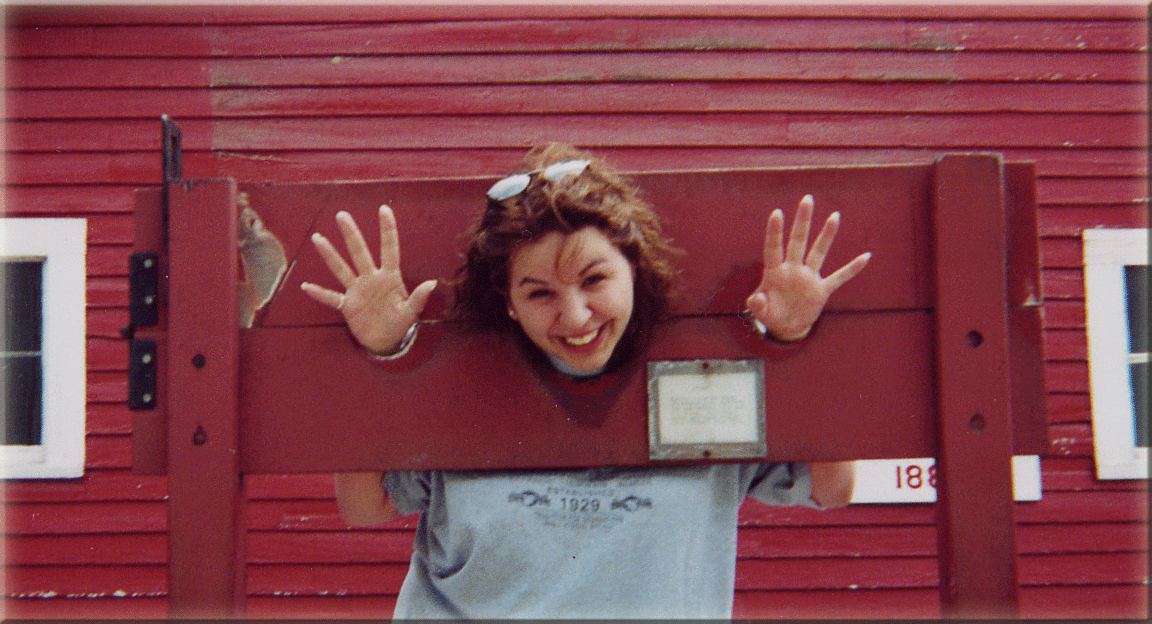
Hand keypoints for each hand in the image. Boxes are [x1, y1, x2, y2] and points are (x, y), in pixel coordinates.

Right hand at [301, 205, 436, 354]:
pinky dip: (319, 294)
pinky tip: (306, 287)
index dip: (387, 230)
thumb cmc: (400, 323)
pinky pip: (331, 298)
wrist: (386, 341)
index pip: (389, 249)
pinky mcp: (347, 305)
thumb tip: (432, 284)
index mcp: (389, 277)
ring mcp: (357, 290)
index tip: (384, 209)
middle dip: (351, 234)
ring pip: (341, 269)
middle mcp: (371, 279)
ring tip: (318, 238)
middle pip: (359, 252)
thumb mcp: (411, 312)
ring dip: (329, 255)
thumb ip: (419, 298)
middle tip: (342, 215)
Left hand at [746, 195, 870, 341]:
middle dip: (802, 221)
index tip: (777, 213)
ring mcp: (808, 278)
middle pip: (798, 241)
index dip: (774, 232)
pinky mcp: (821, 291)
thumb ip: (757, 306)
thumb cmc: (770, 314)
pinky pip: (839, 278)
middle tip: (807, 199)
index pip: (773, 248)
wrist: (786, 327)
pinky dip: (852, 269)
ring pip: (818, 253)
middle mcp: (792, 269)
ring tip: (835, 216)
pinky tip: (865, 257)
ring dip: (826, 236)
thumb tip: (756, 300)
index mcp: (774, 272)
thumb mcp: (761, 313)